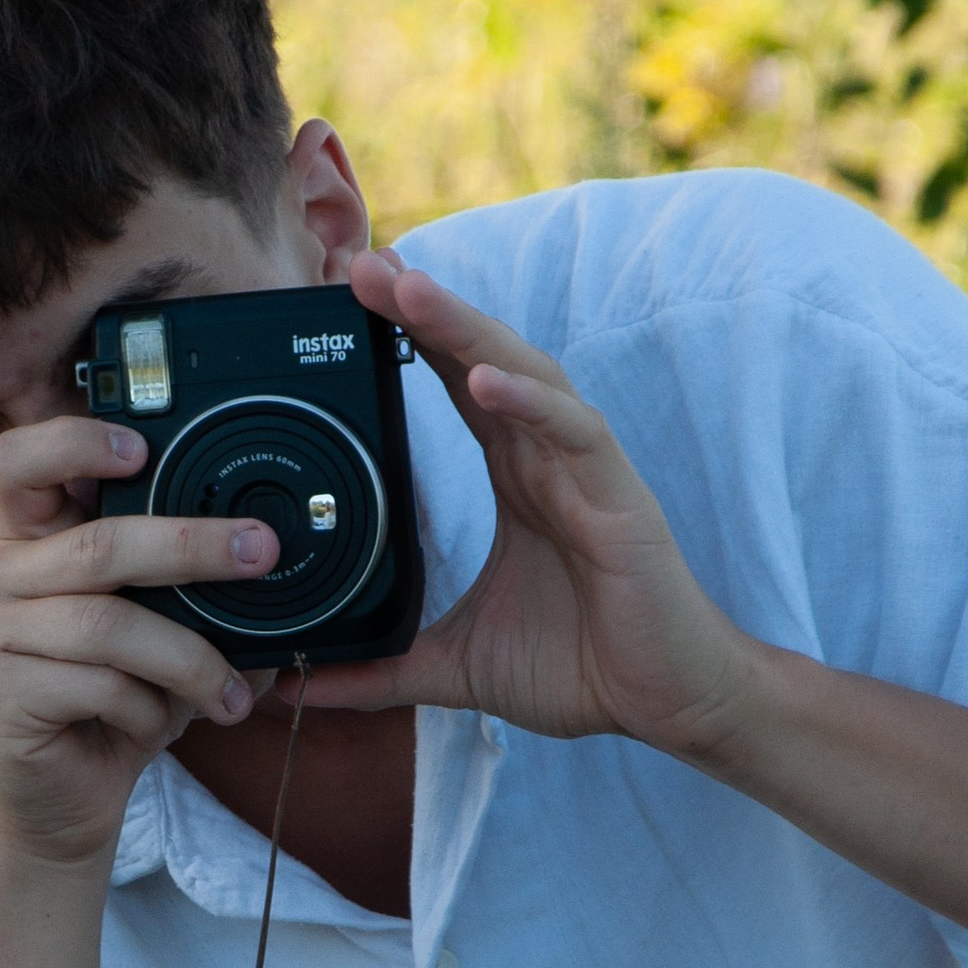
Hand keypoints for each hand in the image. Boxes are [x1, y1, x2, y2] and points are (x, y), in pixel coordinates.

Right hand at [0, 416, 277, 870]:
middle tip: (260, 553)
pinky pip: (98, 685)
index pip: (19, 463)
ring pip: (111, 625)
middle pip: (98, 543)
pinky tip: (155, 728)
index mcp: (29, 549)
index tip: (141, 448)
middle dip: (192, 546)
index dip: (74, 442)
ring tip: (231, 695)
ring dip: (188, 661)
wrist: (60, 811)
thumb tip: (264, 557)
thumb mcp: (155, 641)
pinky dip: (148, 711)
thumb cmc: (111, 713)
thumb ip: (185, 594)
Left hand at [290, 255, 756, 752]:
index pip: (453, 383)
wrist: (668, 703)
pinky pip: (574, 432)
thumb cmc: (582, 667)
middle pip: (480, 357)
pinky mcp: (620, 500)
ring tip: (409, 291)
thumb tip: (299, 685)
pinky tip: (486, 380)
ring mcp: (585, 471)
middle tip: (362, 263)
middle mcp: (546, 457)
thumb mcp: (458, 668)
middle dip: (424, 308)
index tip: (348, 295)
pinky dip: (530, 402)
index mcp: (515, 475)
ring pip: (524, 375)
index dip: (408, 336)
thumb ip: (382, 672)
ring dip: (466, 329)